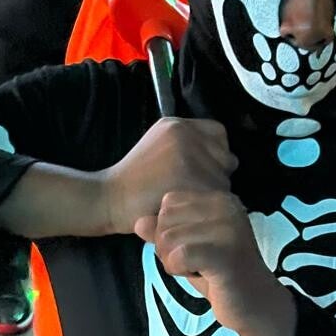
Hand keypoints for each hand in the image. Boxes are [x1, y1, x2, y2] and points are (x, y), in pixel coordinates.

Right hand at [97, 118, 234, 236]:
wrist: (110, 198)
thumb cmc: (135, 181)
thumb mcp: (158, 147)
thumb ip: (187, 144)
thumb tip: (220, 156)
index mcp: (177, 125)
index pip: (219, 133)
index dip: (217, 154)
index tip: (205, 170)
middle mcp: (184, 133)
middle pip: (226, 158)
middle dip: (217, 176)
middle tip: (197, 191)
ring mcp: (187, 154)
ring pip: (223, 180)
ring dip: (213, 195)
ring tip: (191, 202)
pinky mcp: (189, 178)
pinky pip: (214, 196)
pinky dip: (206, 207)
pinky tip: (190, 211)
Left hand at [141, 190, 295, 335]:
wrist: (255, 304)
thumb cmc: (220, 275)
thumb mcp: (187, 249)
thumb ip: (163, 233)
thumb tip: (138, 222)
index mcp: (218, 199)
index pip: (168, 203)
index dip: (168, 230)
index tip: (191, 249)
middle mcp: (226, 206)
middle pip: (165, 220)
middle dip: (168, 247)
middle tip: (194, 263)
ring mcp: (228, 228)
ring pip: (168, 238)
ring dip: (174, 261)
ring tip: (199, 269)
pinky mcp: (225, 253)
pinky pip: (178, 255)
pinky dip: (179, 270)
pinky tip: (199, 275)